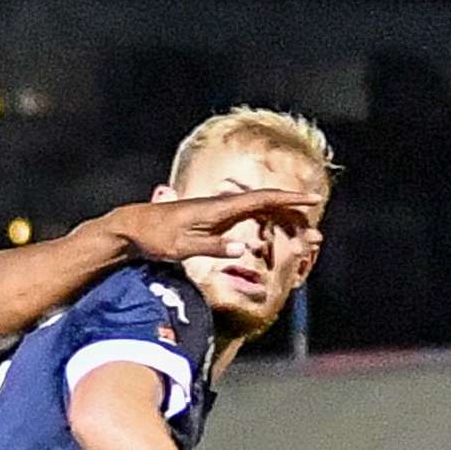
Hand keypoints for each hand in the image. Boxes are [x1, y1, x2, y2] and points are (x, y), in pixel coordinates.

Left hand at [104, 190, 323, 261]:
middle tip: (316, 234)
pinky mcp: (215, 219)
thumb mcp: (183, 246)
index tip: (313, 200)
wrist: (134, 227)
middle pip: (268, 204)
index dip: (289, 200)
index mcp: (218, 209)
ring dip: (284, 222)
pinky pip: (249, 218)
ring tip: (305, 239)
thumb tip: (244, 249)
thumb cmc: (156, 236)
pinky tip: (279, 236)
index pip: (262, 200)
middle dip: (295, 216)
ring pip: (262, 211)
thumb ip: (213, 247)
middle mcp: (223, 206)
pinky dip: (268, 225)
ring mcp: (220, 211)